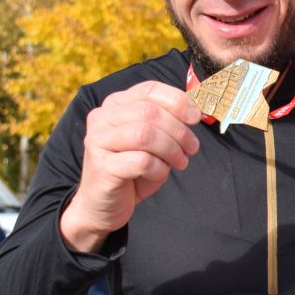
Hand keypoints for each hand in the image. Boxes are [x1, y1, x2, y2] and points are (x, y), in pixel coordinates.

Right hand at [60, 81, 200, 252]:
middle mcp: (102, 118)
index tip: (196, 117)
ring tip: (180, 162)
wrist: (103, 205)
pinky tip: (160, 174)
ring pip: (145, 134)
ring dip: (172, 150)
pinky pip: (142, 161)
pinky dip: (159, 169)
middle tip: (192, 148)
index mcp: (115, 105)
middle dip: (179, 130)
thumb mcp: (153, 141)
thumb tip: (195, 111)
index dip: (178, 101)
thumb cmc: (133, 169)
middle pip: (150, 112)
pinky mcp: (102, 167)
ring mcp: (98, 141)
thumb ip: (167, 122)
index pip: (149, 90)